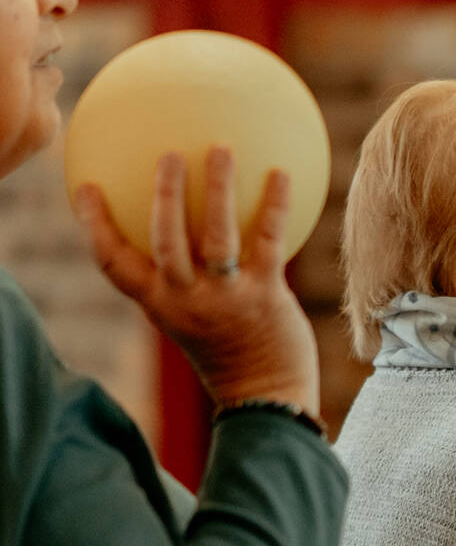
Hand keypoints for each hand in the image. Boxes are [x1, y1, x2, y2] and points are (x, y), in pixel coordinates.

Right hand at [75, 146, 320, 415]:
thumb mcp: (191, 319)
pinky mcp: (266, 296)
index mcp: (159, 305)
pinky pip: (268, 241)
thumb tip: (187, 228)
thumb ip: (182, 281)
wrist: (267, 397)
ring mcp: (227, 299)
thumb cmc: (230, 352)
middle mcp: (187, 300)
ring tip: (221, 148)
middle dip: (163, 194)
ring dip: (216, 188)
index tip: (86, 188)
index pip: (114, 264)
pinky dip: (274, 205)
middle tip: (168, 154)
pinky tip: (280, 173)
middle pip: (163, 239)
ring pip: (215, 235)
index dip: (95, 226)